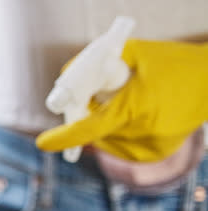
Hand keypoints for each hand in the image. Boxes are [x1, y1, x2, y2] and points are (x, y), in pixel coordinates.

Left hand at [37, 39, 207, 161]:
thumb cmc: (172, 62)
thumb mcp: (134, 53)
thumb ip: (96, 63)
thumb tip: (67, 76)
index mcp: (136, 107)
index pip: (91, 127)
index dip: (64, 137)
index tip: (43, 143)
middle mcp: (142, 132)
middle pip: (95, 130)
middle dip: (87, 114)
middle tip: (97, 96)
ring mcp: (148, 147)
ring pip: (105, 138)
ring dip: (104, 122)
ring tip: (130, 100)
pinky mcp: (152, 154)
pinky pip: (119, 143)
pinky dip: (118, 130)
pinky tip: (138, 114)